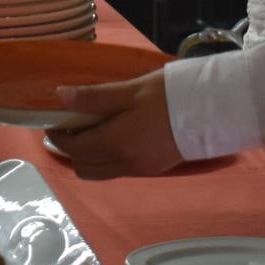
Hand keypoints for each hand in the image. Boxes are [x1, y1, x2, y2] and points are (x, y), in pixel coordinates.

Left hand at [44, 68, 183, 178]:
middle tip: (70, 127)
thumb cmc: (168, 95)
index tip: (54, 122)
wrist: (210, 111)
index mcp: (116, 144)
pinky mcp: (152, 169)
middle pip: (84, 167)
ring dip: (88, 157)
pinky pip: (117, 171)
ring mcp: (139, 169)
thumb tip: (59, 96)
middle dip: (71, 150)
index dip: (58, 137)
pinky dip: (106, 160)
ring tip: (91, 131)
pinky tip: (112, 137)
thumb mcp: (130, 90)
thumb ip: (94, 97)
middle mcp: (125, 163)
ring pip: (100, 173)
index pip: (74, 148)